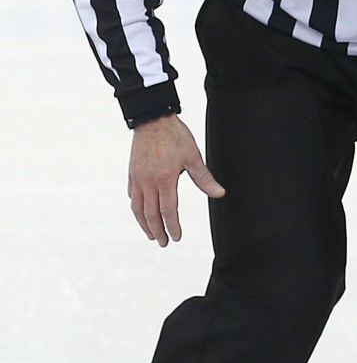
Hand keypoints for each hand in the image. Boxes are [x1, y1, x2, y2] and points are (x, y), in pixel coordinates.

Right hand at [128, 115, 224, 245]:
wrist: (152, 119)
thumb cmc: (175, 136)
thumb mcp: (194, 157)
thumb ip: (205, 179)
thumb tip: (219, 194)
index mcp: (165, 180)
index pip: (168, 211)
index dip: (173, 226)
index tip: (176, 237)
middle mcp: (148, 181)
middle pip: (151, 213)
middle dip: (157, 231)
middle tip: (163, 243)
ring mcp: (138, 177)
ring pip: (138, 207)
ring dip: (144, 223)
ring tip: (150, 234)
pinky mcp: (132, 172)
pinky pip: (132, 193)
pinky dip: (136, 206)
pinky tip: (140, 211)